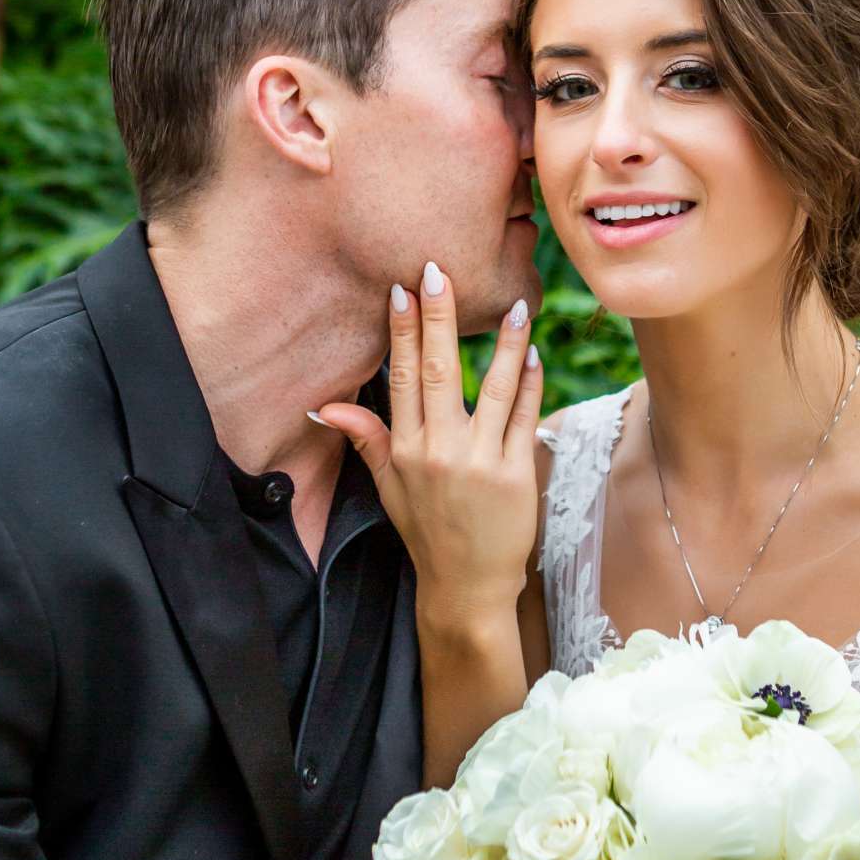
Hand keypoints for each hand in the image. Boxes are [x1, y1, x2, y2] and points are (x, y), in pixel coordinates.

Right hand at [315, 263, 542, 630]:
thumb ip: (366, 438)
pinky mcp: (516, 473)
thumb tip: (324, 404)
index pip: (403, 378)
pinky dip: (532, 382)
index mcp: (406, 449)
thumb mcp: (388, 486)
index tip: (403, 290)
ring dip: (505, 343)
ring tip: (516, 304)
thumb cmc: (427, 532)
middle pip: (441, 372)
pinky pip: (525, 416)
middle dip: (440, 320)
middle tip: (440, 273)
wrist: (467, 586)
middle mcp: (439, 451)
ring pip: (495, 388)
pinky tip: (535, 353)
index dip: (403, 333)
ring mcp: (480, 461)